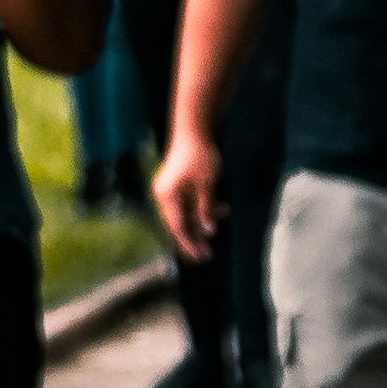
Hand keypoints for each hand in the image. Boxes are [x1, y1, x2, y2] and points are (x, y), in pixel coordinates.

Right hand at [154, 128, 220, 259]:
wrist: (194, 130)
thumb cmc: (199, 156)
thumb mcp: (206, 185)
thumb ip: (205, 209)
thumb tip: (208, 231)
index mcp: (167, 197)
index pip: (177, 227)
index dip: (189, 244)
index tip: (200, 257)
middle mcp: (165, 196)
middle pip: (178, 224)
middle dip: (194, 239)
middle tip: (208, 256)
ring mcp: (171, 191)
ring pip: (186, 214)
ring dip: (202, 220)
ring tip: (220, 223)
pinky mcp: (178, 186)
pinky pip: (189, 204)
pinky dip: (203, 208)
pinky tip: (221, 208)